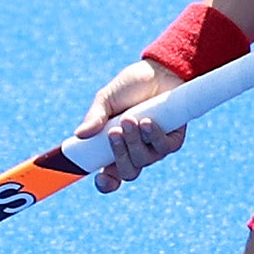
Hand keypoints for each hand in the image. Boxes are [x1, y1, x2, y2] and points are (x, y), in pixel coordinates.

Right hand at [70, 62, 187, 192]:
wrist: (158, 70)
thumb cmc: (130, 86)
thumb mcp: (106, 99)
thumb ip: (94, 117)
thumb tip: (80, 134)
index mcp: (115, 148)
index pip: (110, 177)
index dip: (106, 184)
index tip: (101, 179)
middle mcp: (136, 152)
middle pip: (128, 172)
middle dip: (120, 155)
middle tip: (114, 133)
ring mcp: (155, 148)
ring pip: (144, 159)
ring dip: (135, 141)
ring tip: (130, 118)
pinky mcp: (173, 140)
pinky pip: (164, 148)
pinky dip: (153, 136)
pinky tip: (147, 122)